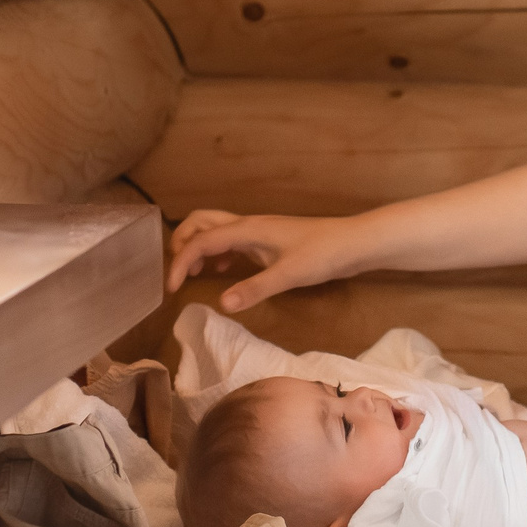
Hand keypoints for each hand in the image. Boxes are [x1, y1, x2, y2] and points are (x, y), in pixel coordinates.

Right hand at [165, 210, 358, 312]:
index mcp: (247, 230)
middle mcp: (247, 225)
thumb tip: (222, 304)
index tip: (172, 289)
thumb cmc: (324, 254)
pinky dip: (217, 251)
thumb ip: (255, 288)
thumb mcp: (289, 275)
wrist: (353, 243)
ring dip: (198, 245)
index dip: (180, 263)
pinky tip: (222, 271)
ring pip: (214, 228)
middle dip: (182, 243)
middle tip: (179, 274)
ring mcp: (257, 230)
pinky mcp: (267, 239)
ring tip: (196, 274)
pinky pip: (231, 238)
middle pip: (200, 221)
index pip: (200, 241)